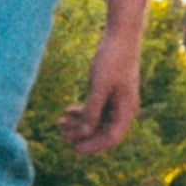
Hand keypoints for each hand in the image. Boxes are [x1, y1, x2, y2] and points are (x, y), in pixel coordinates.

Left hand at [60, 26, 142, 154]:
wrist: (120, 35)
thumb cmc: (112, 59)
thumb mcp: (99, 86)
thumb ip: (92, 110)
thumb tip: (84, 133)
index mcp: (126, 111)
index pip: (110, 139)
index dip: (92, 146)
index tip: (74, 149)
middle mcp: (123, 109)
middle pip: (102, 133)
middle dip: (82, 136)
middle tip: (62, 133)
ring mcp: (115, 101)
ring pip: (96, 122)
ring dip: (79, 125)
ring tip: (60, 123)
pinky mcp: (108, 92)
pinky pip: (95, 110)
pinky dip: (81, 113)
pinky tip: (67, 111)